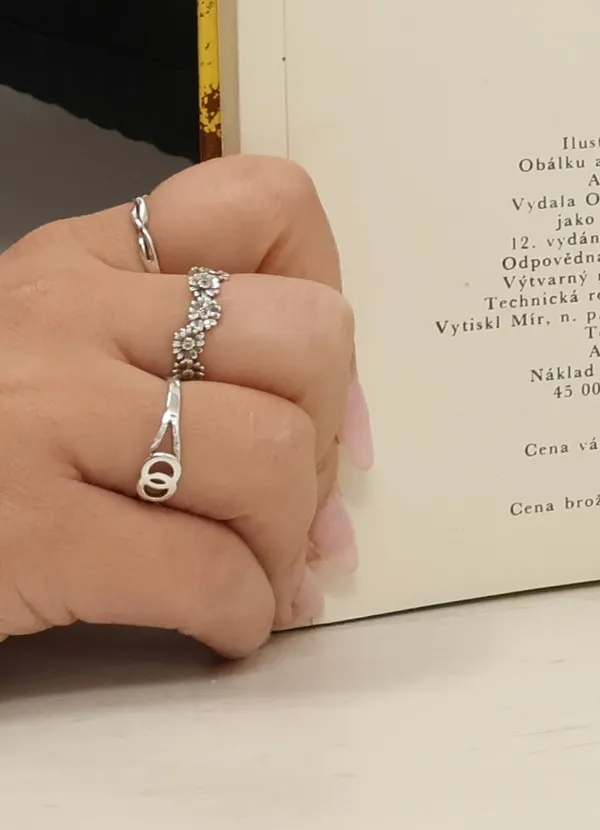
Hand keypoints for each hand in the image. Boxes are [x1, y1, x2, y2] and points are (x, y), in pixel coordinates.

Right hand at [0, 156, 371, 656]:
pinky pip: (205, 569)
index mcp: (81, 261)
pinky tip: (222, 625)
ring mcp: (42, 421)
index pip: (267, 203)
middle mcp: (68, 319)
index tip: (318, 380)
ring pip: (271, 452)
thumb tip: (339, 451)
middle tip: (294, 496)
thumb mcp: (46, 352)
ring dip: (288, 536)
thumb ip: (173, 359)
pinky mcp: (25, 537)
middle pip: (305, 336)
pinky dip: (241, 612)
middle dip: (326, 431)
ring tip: (258, 568)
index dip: (326, 287)